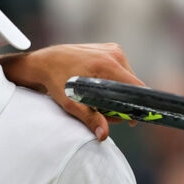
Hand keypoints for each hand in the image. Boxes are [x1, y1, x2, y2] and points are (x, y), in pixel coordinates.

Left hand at [8, 43, 142, 140]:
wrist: (45, 62)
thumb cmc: (55, 82)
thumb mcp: (70, 102)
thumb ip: (89, 117)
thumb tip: (103, 134)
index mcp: (107, 64)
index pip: (135, 87)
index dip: (138, 105)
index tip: (132, 119)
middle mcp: (113, 53)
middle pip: (132, 84)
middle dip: (123, 102)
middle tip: (107, 114)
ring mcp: (112, 49)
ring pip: (127, 78)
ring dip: (118, 92)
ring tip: (100, 101)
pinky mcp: (110, 49)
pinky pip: (121, 70)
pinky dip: (114, 82)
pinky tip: (99, 89)